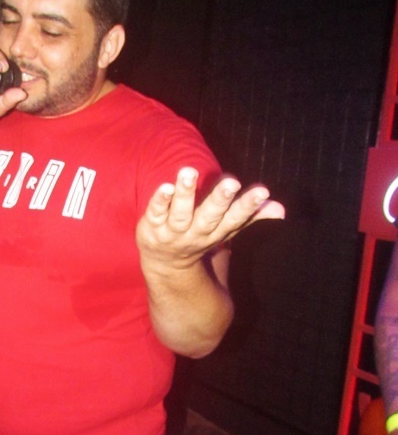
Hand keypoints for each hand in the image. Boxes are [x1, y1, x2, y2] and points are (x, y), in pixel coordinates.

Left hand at [136, 167, 284, 271]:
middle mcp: (196, 233)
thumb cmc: (199, 236)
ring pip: (180, 214)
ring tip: (189, 170)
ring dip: (185, 193)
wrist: (165, 263)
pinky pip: (155, 213)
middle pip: (209, 217)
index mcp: (216, 231)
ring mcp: (172, 232)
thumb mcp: (226, 229)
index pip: (234, 219)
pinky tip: (165, 186)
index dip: (247, 206)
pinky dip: (160, 201)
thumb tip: (281, 210)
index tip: (262, 191)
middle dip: (220, 200)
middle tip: (231, 182)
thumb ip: (251, 217)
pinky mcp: (151, 226)